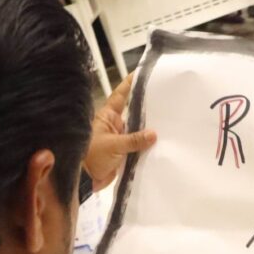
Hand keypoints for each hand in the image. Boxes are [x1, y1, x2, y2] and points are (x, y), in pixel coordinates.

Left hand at [83, 74, 156, 190]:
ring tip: (169, 121)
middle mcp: (114, 125)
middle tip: (165, 99)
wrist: (84, 180)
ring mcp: (120, 139)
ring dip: (149, 129)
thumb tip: (154, 134)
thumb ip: (134, 140)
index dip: (130, 84)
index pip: (120, 95)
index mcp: (108, 116)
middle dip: (146, 107)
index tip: (142, 73)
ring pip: (138, 130)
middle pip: (133, 112)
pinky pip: (138, 146)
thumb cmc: (91, 157)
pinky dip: (147, 145)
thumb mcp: (114, 145)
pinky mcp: (124, 153)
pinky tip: (161, 142)